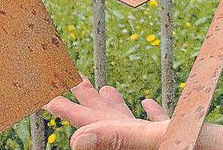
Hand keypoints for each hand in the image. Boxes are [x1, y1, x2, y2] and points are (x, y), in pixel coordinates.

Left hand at [43, 77, 222, 149]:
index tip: (44, 94)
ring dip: (113, 105)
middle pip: (103, 119)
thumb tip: (76, 137)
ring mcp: (157, 142)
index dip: (65, 108)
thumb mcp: (161, 139)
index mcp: (129, 139)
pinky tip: (147, 103)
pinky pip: (156, 127)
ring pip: (128, 122)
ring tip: (102, 88)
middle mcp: (138, 141)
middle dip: (84, 99)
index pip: (87, 123)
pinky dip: (149, 113)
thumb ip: (120, 138)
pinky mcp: (177, 139)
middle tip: (66, 80)